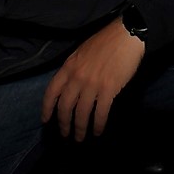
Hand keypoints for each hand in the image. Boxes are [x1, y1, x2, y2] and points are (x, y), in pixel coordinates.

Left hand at [41, 17, 145, 140]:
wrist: (127, 35)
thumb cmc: (106, 41)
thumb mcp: (82, 52)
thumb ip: (74, 69)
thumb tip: (71, 86)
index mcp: (68, 67)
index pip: (51, 92)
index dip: (47, 108)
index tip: (46, 120)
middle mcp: (77, 77)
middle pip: (65, 106)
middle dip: (64, 123)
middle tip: (65, 134)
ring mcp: (92, 84)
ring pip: (81, 113)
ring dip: (80, 128)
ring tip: (80, 138)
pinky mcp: (109, 89)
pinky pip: (100, 112)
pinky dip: (98, 124)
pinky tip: (98, 131)